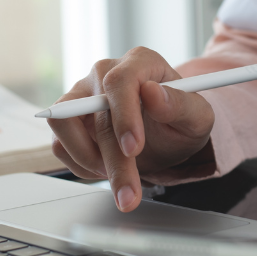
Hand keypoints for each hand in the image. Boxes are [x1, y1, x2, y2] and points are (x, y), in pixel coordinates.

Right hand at [47, 47, 214, 211]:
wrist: (166, 134)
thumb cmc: (181, 119)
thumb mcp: (197, 116)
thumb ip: (180, 104)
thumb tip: (153, 93)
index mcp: (140, 62)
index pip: (119, 81)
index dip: (123, 115)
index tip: (133, 148)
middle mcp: (105, 73)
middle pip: (93, 112)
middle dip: (113, 160)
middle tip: (129, 193)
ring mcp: (82, 95)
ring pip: (64, 126)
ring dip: (90, 161)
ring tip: (122, 176)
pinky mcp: (68, 119)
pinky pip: (60, 144)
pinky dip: (81, 166)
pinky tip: (107, 169)